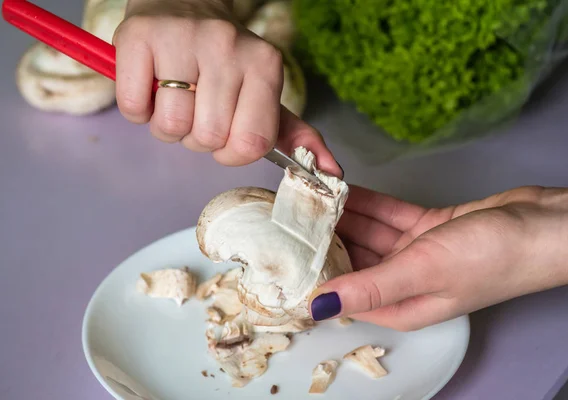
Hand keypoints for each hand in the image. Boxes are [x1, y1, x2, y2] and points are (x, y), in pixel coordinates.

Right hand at [112, 0, 341, 176]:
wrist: (182, 2)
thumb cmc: (225, 62)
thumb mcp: (264, 94)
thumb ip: (294, 134)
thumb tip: (332, 174)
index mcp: (265, 65)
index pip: (251, 144)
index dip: (231, 153)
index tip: (224, 135)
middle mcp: (228, 46)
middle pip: (207, 138)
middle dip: (196, 138)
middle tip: (196, 108)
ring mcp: (183, 38)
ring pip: (171, 127)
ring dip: (167, 126)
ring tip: (174, 97)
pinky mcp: (140, 35)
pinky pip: (135, 109)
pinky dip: (140, 112)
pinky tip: (152, 88)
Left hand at [309, 184, 567, 329]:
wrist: (543, 225)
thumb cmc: (492, 258)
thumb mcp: (422, 272)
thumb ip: (369, 287)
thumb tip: (319, 307)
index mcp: (401, 306)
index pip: (346, 293)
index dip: (317, 274)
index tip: (287, 251)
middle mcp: (405, 281)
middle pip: (354, 260)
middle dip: (327, 239)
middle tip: (294, 213)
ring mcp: (416, 252)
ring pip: (369, 233)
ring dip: (344, 216)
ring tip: (310, 196)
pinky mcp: (427, 226)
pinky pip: (388, 214)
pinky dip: (368, 203)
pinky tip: (342, 189)